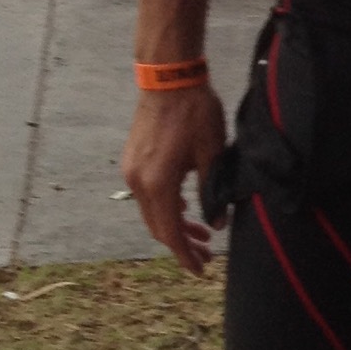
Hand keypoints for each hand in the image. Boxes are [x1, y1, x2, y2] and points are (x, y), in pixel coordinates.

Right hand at [121, 84, 229, 276]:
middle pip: (158, 226)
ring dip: (175, 225)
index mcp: (157, 184)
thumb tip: (219, 222)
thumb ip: (213, 191)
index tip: (199, 269)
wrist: (169, 79)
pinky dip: (166, 206)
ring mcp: (131, 170)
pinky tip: (186, 206)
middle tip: (206, 255)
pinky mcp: (133, 160)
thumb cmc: (194, 112)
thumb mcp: (212, 154)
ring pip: (152, 211)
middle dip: (181, 244)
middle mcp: (137, 182)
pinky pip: (147, 194)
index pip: (169, 232)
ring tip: (202, 233)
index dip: (185, 254)